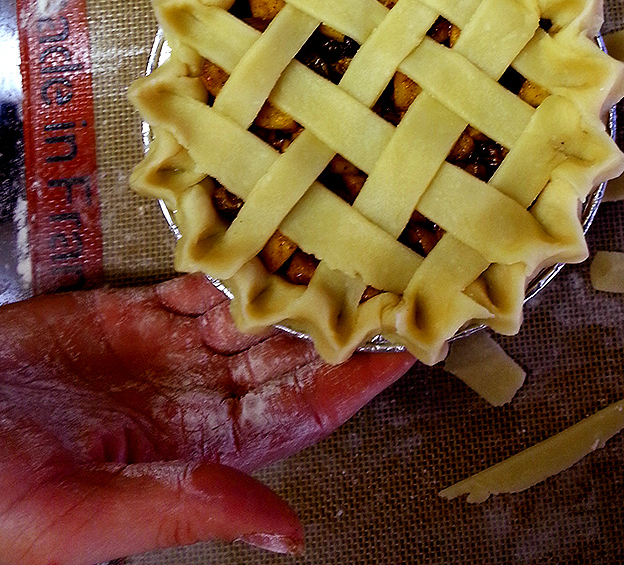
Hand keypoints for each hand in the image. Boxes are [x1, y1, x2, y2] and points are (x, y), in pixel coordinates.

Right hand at [0, 273, 413, 563]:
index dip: (350, 381)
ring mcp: (164, 350)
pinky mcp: (131, 313)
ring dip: (294, 281)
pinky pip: (198, 281)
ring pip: (251, 311)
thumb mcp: (79, 518)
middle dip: (336, 318)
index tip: (403, 344)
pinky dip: (233, 258)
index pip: (298, 414)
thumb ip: (181, 509)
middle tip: (391, 271)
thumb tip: (284, 530)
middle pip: (287, 355)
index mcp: (196, 452)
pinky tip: (267, 234)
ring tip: (343, 241)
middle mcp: (193, 398)